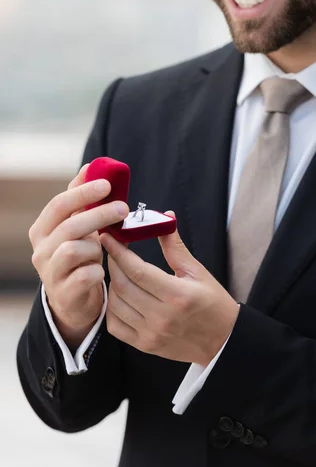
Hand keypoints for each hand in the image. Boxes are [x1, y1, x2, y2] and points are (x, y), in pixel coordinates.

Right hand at [29, 164, 129, 348]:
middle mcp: (40, 250)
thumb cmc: (79, 256)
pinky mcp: (64, 294)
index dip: (82, 192)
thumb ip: (81, 201)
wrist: (73, 300)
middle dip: (98, 214)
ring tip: (105, 249)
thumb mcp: (78, 227)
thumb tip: (91, 166)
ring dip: (96, 246)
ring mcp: (49, 273)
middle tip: (124, 208)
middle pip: (68, 226)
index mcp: (42, 230)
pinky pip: (85, 276)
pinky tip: (103, 270)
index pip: (58, 204)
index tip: (107, 183)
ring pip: (73, 250)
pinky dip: (98, 271)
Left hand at [101, 213, 239, 366]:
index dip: (118, 252)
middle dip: (113, 264)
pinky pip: (115, 325)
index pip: (137, 270)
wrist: (222, 341)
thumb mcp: (198, 272)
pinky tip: (120, 296)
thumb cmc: (213, 303)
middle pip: (123, 285)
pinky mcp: (145, 346)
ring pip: (116, 304)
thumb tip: (166, 217)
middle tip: (112, 251)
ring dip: (112, 284)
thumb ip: (175, 247)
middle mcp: (161, 316)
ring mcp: (151, 334)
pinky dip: (112, 308)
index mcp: (177, 294)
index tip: (108, 238)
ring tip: (118, 272)